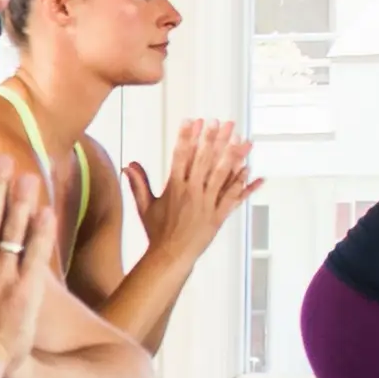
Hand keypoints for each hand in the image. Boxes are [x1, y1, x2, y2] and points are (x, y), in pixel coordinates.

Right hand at [124, 120, 260, 262]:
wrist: (171, 256)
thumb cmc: (157, 232)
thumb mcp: (145, 206)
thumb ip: (138, 183)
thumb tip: (128, 165)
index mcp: (174, 187)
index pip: (181, 156)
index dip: (187, 137)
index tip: (193, 121)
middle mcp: (192, 192)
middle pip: (204, 160)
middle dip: (214, 138)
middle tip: (222, 122)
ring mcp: (208, 203)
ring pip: (223, 174)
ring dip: (233, 155)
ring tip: (242, 138)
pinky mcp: (219, 215)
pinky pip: (233, 196)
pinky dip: (243, 184)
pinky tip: (251, 170)